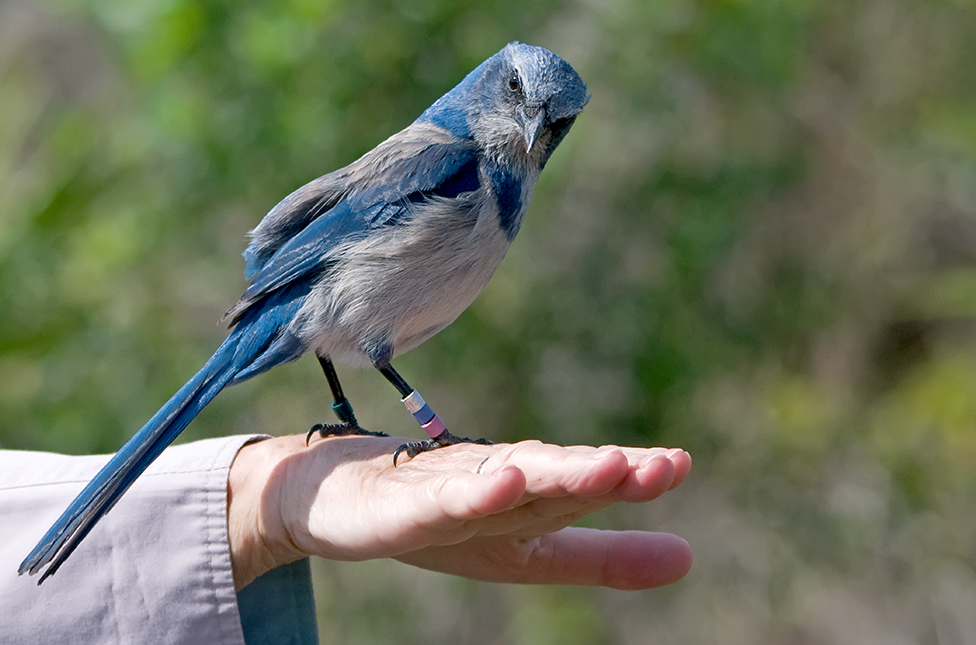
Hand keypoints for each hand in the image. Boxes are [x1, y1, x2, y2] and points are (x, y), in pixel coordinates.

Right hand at [227, 434, 691, 590]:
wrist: (331, 501)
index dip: (631, 478)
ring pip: (503, 477)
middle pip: (552, 475)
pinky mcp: (396, 503)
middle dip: (602, 471)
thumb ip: (602, 556)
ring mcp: (443, 486)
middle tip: (659, 466)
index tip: (678, 464)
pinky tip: (506, 481)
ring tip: (606, 465)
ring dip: (554, 469)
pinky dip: (472, 489)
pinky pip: (438, 498)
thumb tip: (691, 557)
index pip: (583, 486)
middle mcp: (491, 479)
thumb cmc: (438, 520)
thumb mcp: (527, 551)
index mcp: (527, 494)